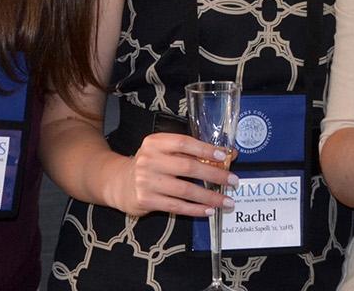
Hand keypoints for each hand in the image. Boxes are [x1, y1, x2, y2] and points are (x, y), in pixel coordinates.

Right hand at [110, 132, 236, 217]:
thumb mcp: (164, 152)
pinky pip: (176, 206)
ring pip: (185, 190)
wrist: (120, 183)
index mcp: (155, 143)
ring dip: (209, 196)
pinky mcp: (145, 200)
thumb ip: (190, 152)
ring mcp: (146, 181)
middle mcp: (149, 160)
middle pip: (188, 167)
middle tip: (233, 181)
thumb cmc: (151, 165)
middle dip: (214, 175)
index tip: (225, 156)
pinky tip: (209, 210)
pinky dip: (195, 209)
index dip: (205, 149)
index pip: (184, 143)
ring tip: (226, 201)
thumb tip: (227, 155)